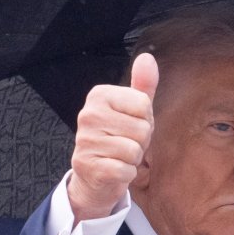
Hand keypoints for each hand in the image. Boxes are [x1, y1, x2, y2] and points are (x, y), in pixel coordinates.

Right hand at [67, 52, 158, 222]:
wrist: (94, 176)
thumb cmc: (117, 139)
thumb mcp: (131, 110)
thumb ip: (142, 86)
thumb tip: (148, 58)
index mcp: (99, 95)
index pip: (144, 104)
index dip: (145, 120)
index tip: (129, 126)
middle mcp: (88, 114)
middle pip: (142, 128)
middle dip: (140, 142)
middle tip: (123, 144)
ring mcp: (86, 140)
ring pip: (135, 150)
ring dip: (133, 159)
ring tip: (118, 157)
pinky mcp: (89, 166)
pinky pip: (126, 170)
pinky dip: (126, 175)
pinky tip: (114, 171)